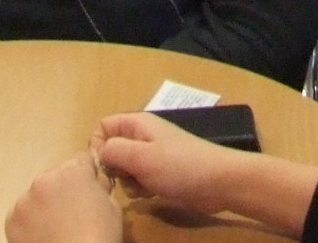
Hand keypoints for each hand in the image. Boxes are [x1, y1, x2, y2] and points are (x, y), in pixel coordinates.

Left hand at [5, 156, 120, 242]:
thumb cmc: (98, 236)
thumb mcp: (113, 207)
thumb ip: (100, 188)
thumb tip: (94, 185)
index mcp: (72, 171)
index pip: (82, 160)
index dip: (88, 174)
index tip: (91, 189)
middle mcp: (44, 179)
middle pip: (56, 176)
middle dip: (64, 189)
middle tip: (73, 212)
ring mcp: (24, 200)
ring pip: (37, 194)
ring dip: (45, 203)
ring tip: (55, 226)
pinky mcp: (10, 220)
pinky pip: (23, 213)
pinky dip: (31, 221)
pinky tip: (42, 235)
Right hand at [92, 113, 238, 214]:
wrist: (218, 182)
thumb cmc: (179, 166)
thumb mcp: (141, 156)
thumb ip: (113, 150)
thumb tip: (99, 152)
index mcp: (138, 124)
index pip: (103, 126)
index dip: (99, 145)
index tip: (106, 165)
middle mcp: (143, 137)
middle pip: (112, 150)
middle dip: (114, 168)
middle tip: (127, 178)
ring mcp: (153, 156)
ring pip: (124, 169)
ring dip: (128, 182)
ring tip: (144, 187)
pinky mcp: (161, 174)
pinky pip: (139, 181)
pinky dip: (141, 189)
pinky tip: (152, 194)